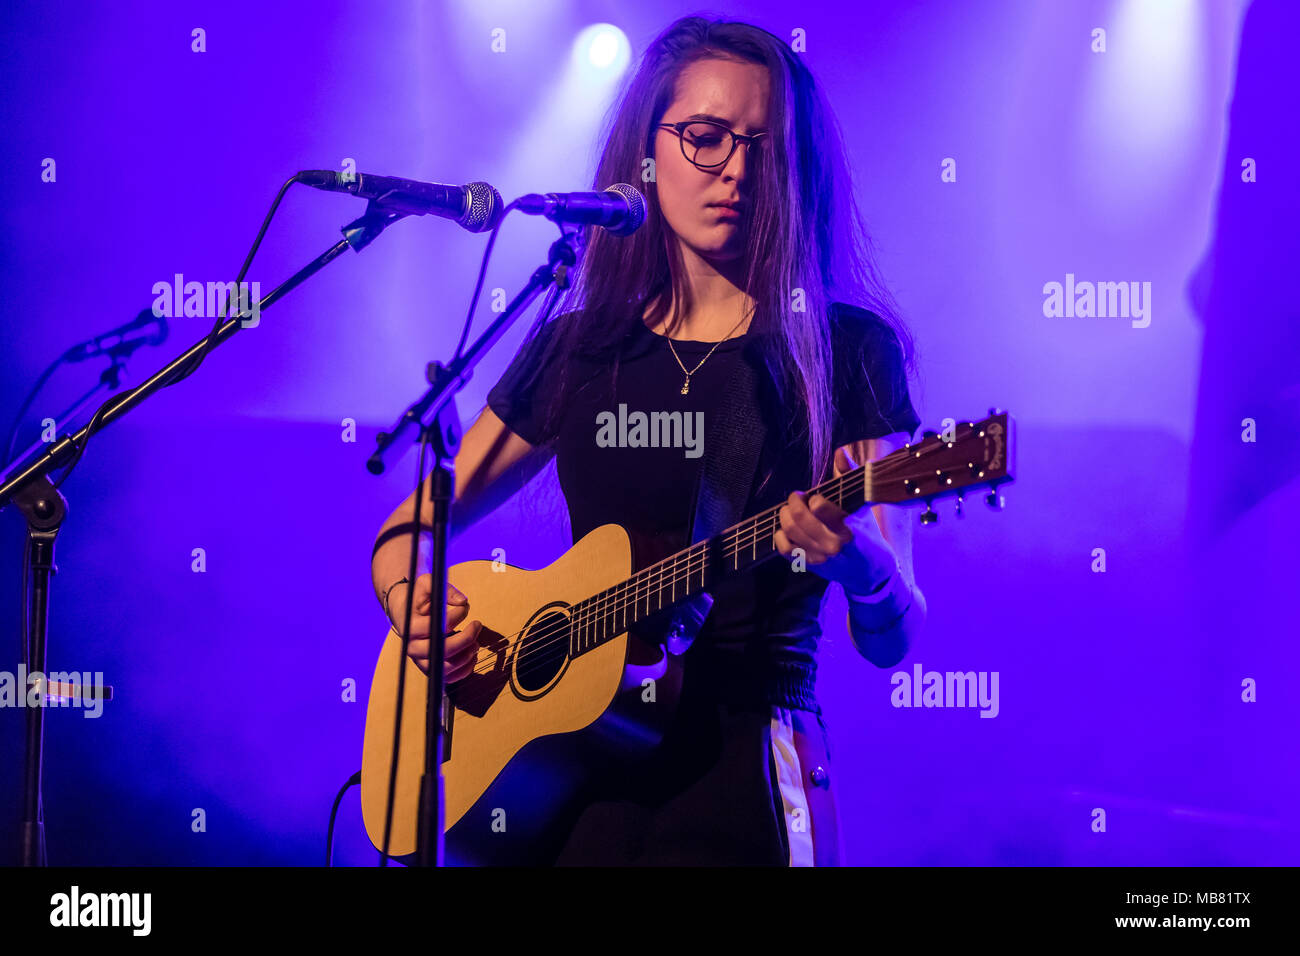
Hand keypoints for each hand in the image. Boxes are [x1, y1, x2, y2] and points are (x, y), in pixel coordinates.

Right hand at [387, 574, 481, 682]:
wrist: (405, 610)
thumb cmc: (418, 597)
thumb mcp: (428, 584)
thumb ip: (445, 589)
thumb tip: (463, 601)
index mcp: (410, 626)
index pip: (436, 627)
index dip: (456, 617)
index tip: (464, 608)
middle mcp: (413, 647)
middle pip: (443, 651)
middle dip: (466, 638)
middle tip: (477, 625)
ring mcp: (421, 661)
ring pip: (447, 668)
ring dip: (468, 655)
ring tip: (476, 641)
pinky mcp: (431, 669)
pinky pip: (449, 678)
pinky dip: (465, 669)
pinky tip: (472, 654)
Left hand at [773, 446, 897, 593]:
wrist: (871, 572)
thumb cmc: (867, 534)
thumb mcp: (862, 506)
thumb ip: (849, 477)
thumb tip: (840, 452)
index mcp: (850, 528)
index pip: (820, 508)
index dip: (812, 499)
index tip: (813, 496)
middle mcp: (833, 545)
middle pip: (799, 518)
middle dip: (793, 502)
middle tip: (796, 497)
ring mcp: (820, 557)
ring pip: (789, 532)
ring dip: (785, 516)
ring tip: (790, 510)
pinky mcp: (809, 566)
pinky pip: (784, 549)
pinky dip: (780, 536)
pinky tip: (786, 529)